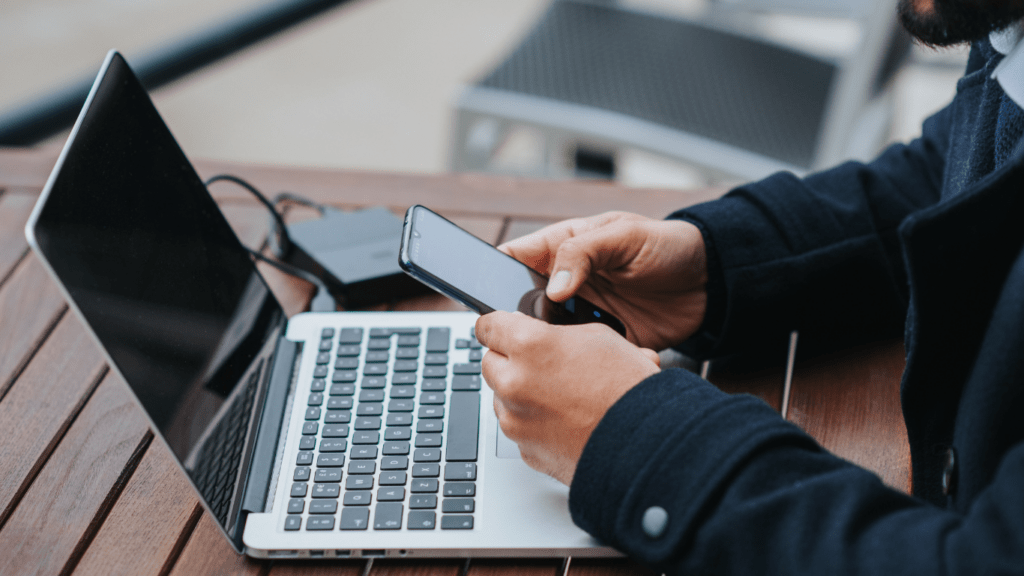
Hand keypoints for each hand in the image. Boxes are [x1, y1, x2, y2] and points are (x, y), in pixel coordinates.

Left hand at [476, 311, 660, 484]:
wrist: (646, 444)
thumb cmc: (629, 390)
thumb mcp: (598, 337)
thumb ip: (554, 334)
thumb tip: (535, 335)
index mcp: (528, 346)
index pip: (488, 326)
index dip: (498, 325)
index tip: (501, 329)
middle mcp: (513, 383)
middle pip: (489, 362)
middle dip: (509, 360)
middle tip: (540, 363)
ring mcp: (516, 420)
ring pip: (502, 398)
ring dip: (520, 393)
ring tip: (561, 395)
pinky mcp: (525, 449)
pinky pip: (519, 428)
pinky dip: (534, 422)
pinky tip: (565, 419)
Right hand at [500, 212, 706, 350]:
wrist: (711, 283)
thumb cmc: (667, 245)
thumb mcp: (624, 236)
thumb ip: (583, 253)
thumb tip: (552, 287)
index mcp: (562, 249)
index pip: (513, 260)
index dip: (492, 277)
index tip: (487, 299)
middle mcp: (566, 284)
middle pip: (523, 308)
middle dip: (522, 324)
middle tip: (537, 333)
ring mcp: (583, 315)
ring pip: (548, 339)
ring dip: (555, 348)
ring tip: (571, 350)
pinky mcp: (603, 343)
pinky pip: (582, 359)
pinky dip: (587, 365)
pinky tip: (601, 362)